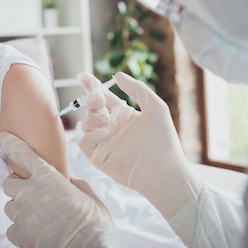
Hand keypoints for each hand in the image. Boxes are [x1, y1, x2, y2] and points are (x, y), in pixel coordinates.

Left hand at [0, 131, 126, 247]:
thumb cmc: (95, 227)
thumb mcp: (90, 198)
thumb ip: (75, 184)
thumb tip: (67, 179)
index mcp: (49, 178)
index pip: (22, 154)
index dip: (10, 143)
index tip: (2, 137)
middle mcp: (31, 193)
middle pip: (9, 182)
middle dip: (18, 185)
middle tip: (33, 193)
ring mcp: (23, 215)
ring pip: (9, 206)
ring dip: (20, 208)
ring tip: (39, 217)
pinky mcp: (20, 236)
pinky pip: (11, 228)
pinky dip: (20, 230)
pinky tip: (36, 233)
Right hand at [78, 71, 201, 218]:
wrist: (164, 172)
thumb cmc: (164, 140)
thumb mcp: (156, 107)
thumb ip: (138, 89)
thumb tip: (117, 75)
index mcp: (122, 114)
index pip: (103, 96)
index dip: (91, 85)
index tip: (83, 76)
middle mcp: (111, 126)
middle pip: (91, 107)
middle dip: (91, 99)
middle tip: (99, 99)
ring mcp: (104, 142)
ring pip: (85, 123)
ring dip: (91, 117)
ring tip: (107, 121)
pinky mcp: (99, 157)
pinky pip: (84, 142)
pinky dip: (90, 134)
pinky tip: (105, 132)